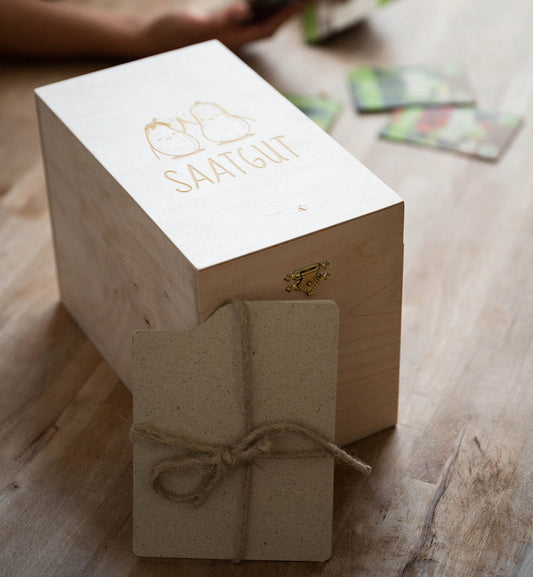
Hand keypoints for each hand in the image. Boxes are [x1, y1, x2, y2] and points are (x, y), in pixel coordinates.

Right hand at [137, 1, 307, 55]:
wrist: (152, 40)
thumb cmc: (172, 34)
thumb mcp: (196, 23)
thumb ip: (222, 19)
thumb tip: (245, 9)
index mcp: (233, 39)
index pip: (269, 26)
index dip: (289, 14)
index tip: (306, 1)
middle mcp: (235, 40)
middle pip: (270, 25)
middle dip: (289, 11)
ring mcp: (229, 36)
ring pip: (261, 23)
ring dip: (277, 11)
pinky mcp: (221, 30)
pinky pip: (248, 19)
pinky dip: (260, 9)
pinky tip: (262, 1)